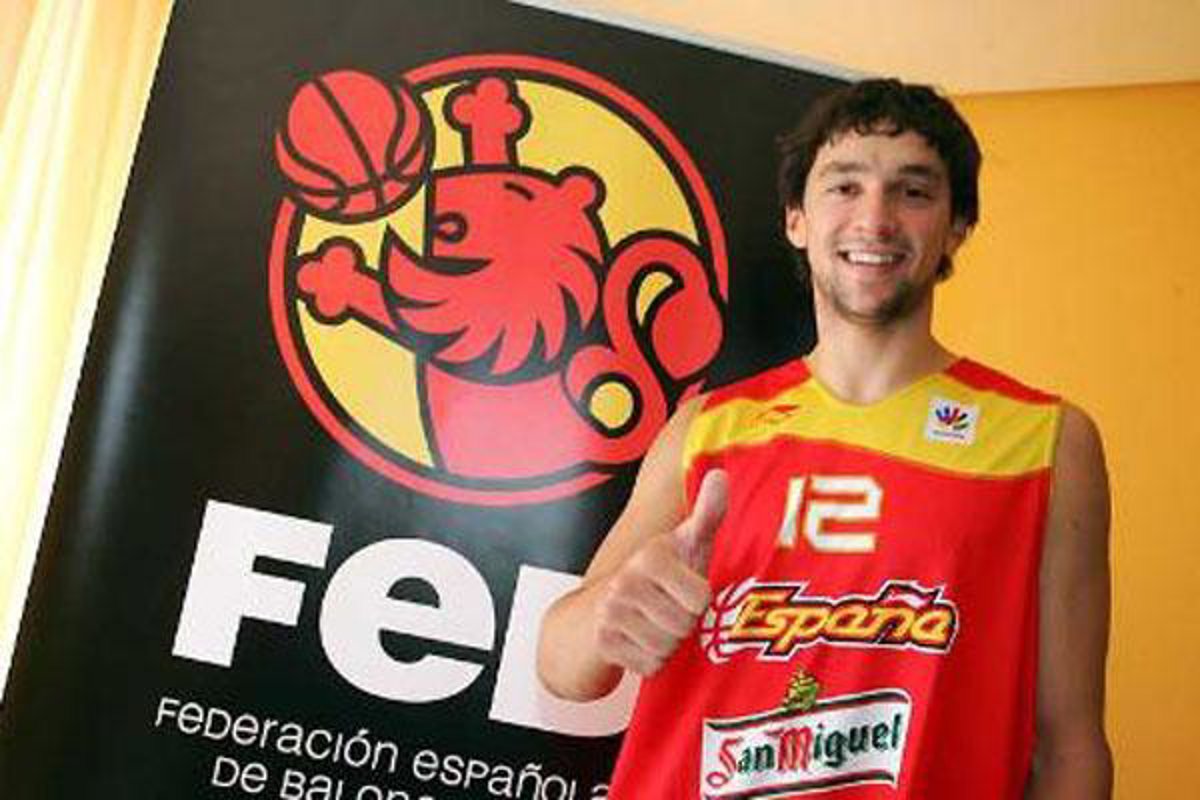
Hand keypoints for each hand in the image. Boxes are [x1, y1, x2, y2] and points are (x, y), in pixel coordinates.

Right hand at [593, 469, 727, 675]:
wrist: (603, 608)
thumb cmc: (661, 575)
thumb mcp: (688, 543)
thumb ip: (708, 512)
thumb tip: (721, 474)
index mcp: (651, 555)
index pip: (701, 599)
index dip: (700, 600)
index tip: (685, 589)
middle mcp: (625, 581)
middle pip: (685, 626)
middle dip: (685, 624)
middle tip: (671, 609)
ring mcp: (610, 613)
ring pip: (667, 648)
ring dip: (669, 643)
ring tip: (658, 624)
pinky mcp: (604, 643)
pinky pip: (650, 666)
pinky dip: (652, 661)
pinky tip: (643, 641)